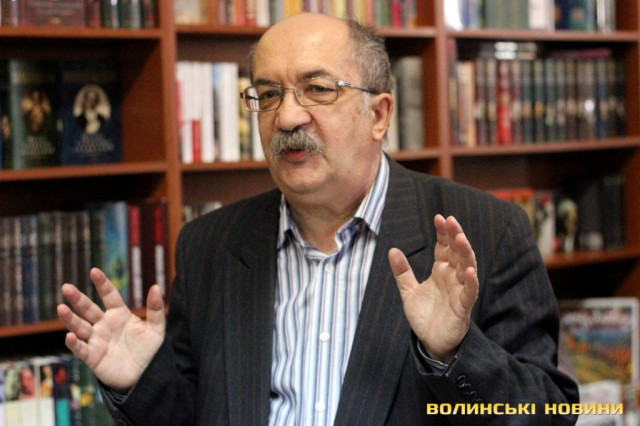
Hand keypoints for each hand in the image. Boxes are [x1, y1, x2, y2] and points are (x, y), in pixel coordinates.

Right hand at [57, 268, 165, 392]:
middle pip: (89, 309)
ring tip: (61, 308)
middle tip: (66, 287)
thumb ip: (155, 309)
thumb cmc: (149, 350)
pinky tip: (70, 336)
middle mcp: (105, 325)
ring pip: (80, 327)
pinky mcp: (93, 357)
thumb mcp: (156, 329)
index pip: (109, 296)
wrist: (145, 376)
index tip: (95, 271)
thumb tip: (156, 286)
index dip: (102, 284)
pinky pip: (81, 349)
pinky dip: (75, 343)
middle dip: (78, 299)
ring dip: (70, 319)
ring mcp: (97, 340)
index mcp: (119, 315)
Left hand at [388, 214, 478, 362]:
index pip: (444, 248)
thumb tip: (392, 250)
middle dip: (455, 236)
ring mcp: (460, 291)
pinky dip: (472, 282)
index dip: (443, 233)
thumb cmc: (425, 316)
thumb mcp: (408, 291)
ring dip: (465, 253)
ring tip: (461, 239)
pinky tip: (470, 272)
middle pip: (457, 253)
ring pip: (467, 268)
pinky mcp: (463, 308)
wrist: (431, 342)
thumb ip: (402, 272)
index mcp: (441, 271)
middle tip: (451, 221)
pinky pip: (470, 293)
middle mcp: (453, 278)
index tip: (439, 217)